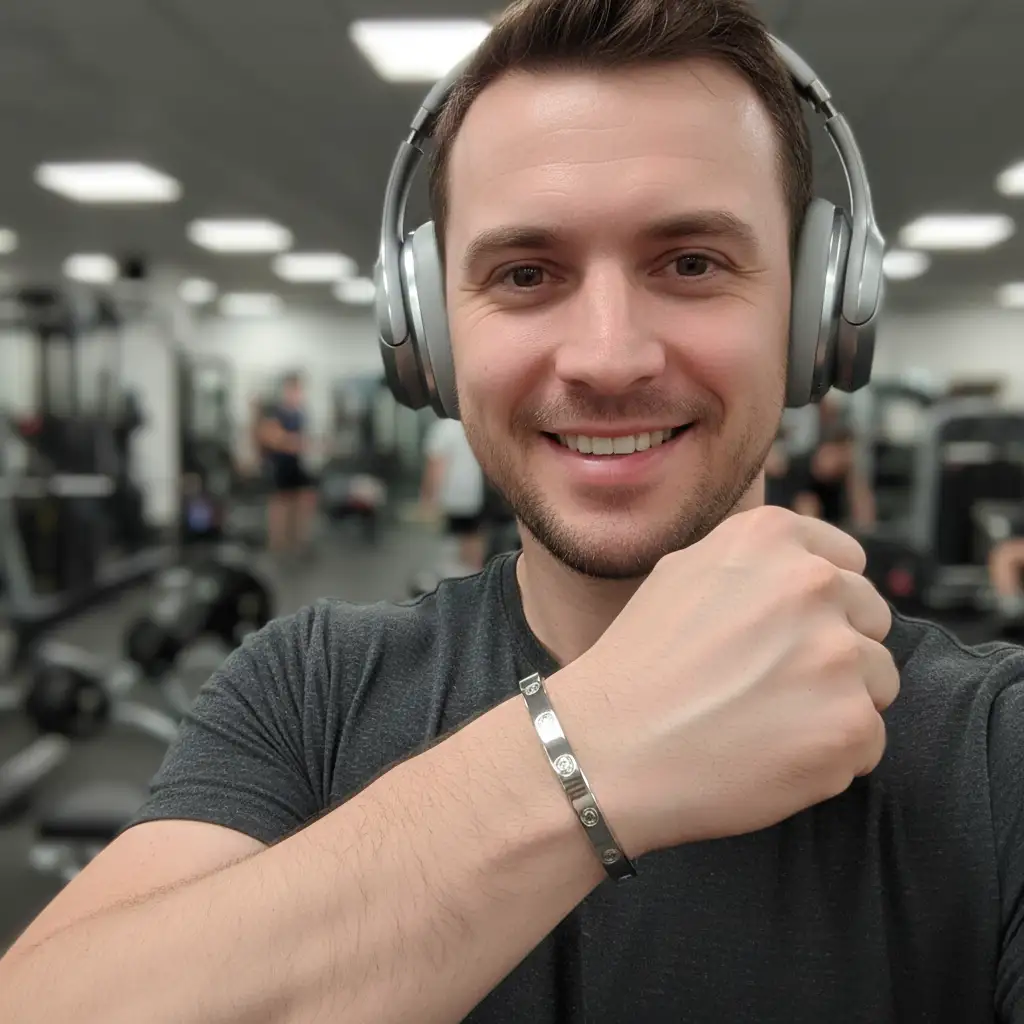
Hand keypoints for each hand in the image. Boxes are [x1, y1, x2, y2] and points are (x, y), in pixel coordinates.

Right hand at [552, 506, 898, 858]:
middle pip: (869, 618)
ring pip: (876, 679)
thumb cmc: (638, 666)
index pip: (847, 564)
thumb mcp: (683, 572)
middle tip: (771, 682)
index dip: (821, 604)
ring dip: (836, 702)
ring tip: (768, 720)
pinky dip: (830, 755)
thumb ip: (756, 563)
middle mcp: (811, 583)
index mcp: (770, 537)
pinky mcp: (850, 723)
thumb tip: (812, 574)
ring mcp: (835, 653)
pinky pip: (868, 739)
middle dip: (833, 649)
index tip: (788, 634)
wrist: (608, 747)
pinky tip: (772, 753)